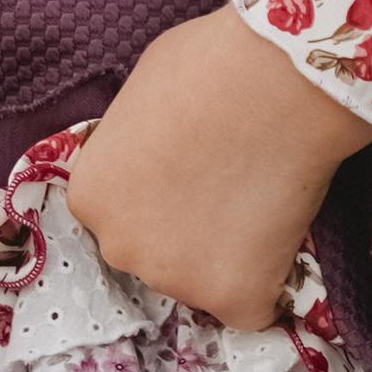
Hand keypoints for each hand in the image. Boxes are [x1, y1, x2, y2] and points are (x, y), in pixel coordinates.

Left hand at [63, 7, 371, 327]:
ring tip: (258, 198)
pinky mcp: (236, 301)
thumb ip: (132, 143)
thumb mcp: (139, 95)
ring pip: (200, 280)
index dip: (154, 192)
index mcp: (90, 198)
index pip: (116, 212)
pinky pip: (252, 306)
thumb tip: (152, 153)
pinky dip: (268, 280)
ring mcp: (177, 281)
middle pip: (152, 252)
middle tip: (224, 185)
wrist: (277, 83)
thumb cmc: (206, 65)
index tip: (185, 171)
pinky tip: (280, 231)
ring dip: (225, 255)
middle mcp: (120, 249)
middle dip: (182, 230)